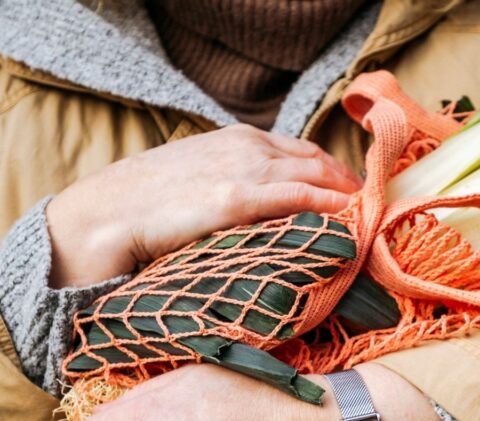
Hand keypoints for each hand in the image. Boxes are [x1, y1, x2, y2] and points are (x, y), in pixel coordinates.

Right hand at [45, 125, 361, 287]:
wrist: (105, 213)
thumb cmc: (146, 205)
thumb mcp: (196, 183)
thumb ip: (231, 188)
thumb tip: (259, 214)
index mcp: (237, 139)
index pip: (302, 152)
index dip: (334, 175)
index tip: (355, 197)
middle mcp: (247, 145)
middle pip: (317, 161)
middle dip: (350, 185)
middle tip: (375, 212)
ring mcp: (243, 168)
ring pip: (315, 176)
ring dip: (348, 198)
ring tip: (372, 221)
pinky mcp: (237, 197)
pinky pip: (299, 198)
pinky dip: (331, 207)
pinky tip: (351, 222)